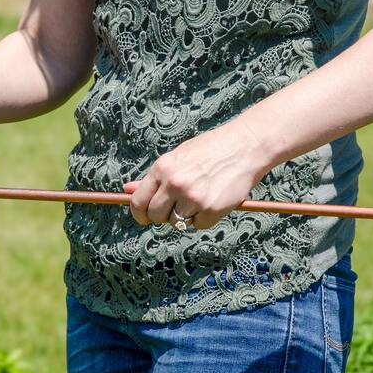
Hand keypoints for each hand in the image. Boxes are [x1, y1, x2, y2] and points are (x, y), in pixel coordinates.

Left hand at [123, 120, 270, 229]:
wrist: (245, 146)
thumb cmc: (210, 151)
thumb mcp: (177, 158)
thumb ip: (153, 178)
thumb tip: (127, 191)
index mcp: (163, 169)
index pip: (138, 202)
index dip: (140, 213)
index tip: (145, 216)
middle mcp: (175, 184)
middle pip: (155, 216)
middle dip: (163, 216)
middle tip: (178, 206)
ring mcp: (193, 198)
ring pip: (176, 223)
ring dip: (186, 216)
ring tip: (200, 197)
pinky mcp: (211, 209)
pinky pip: (198, 226)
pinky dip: (205, 218)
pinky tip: (214, 200)